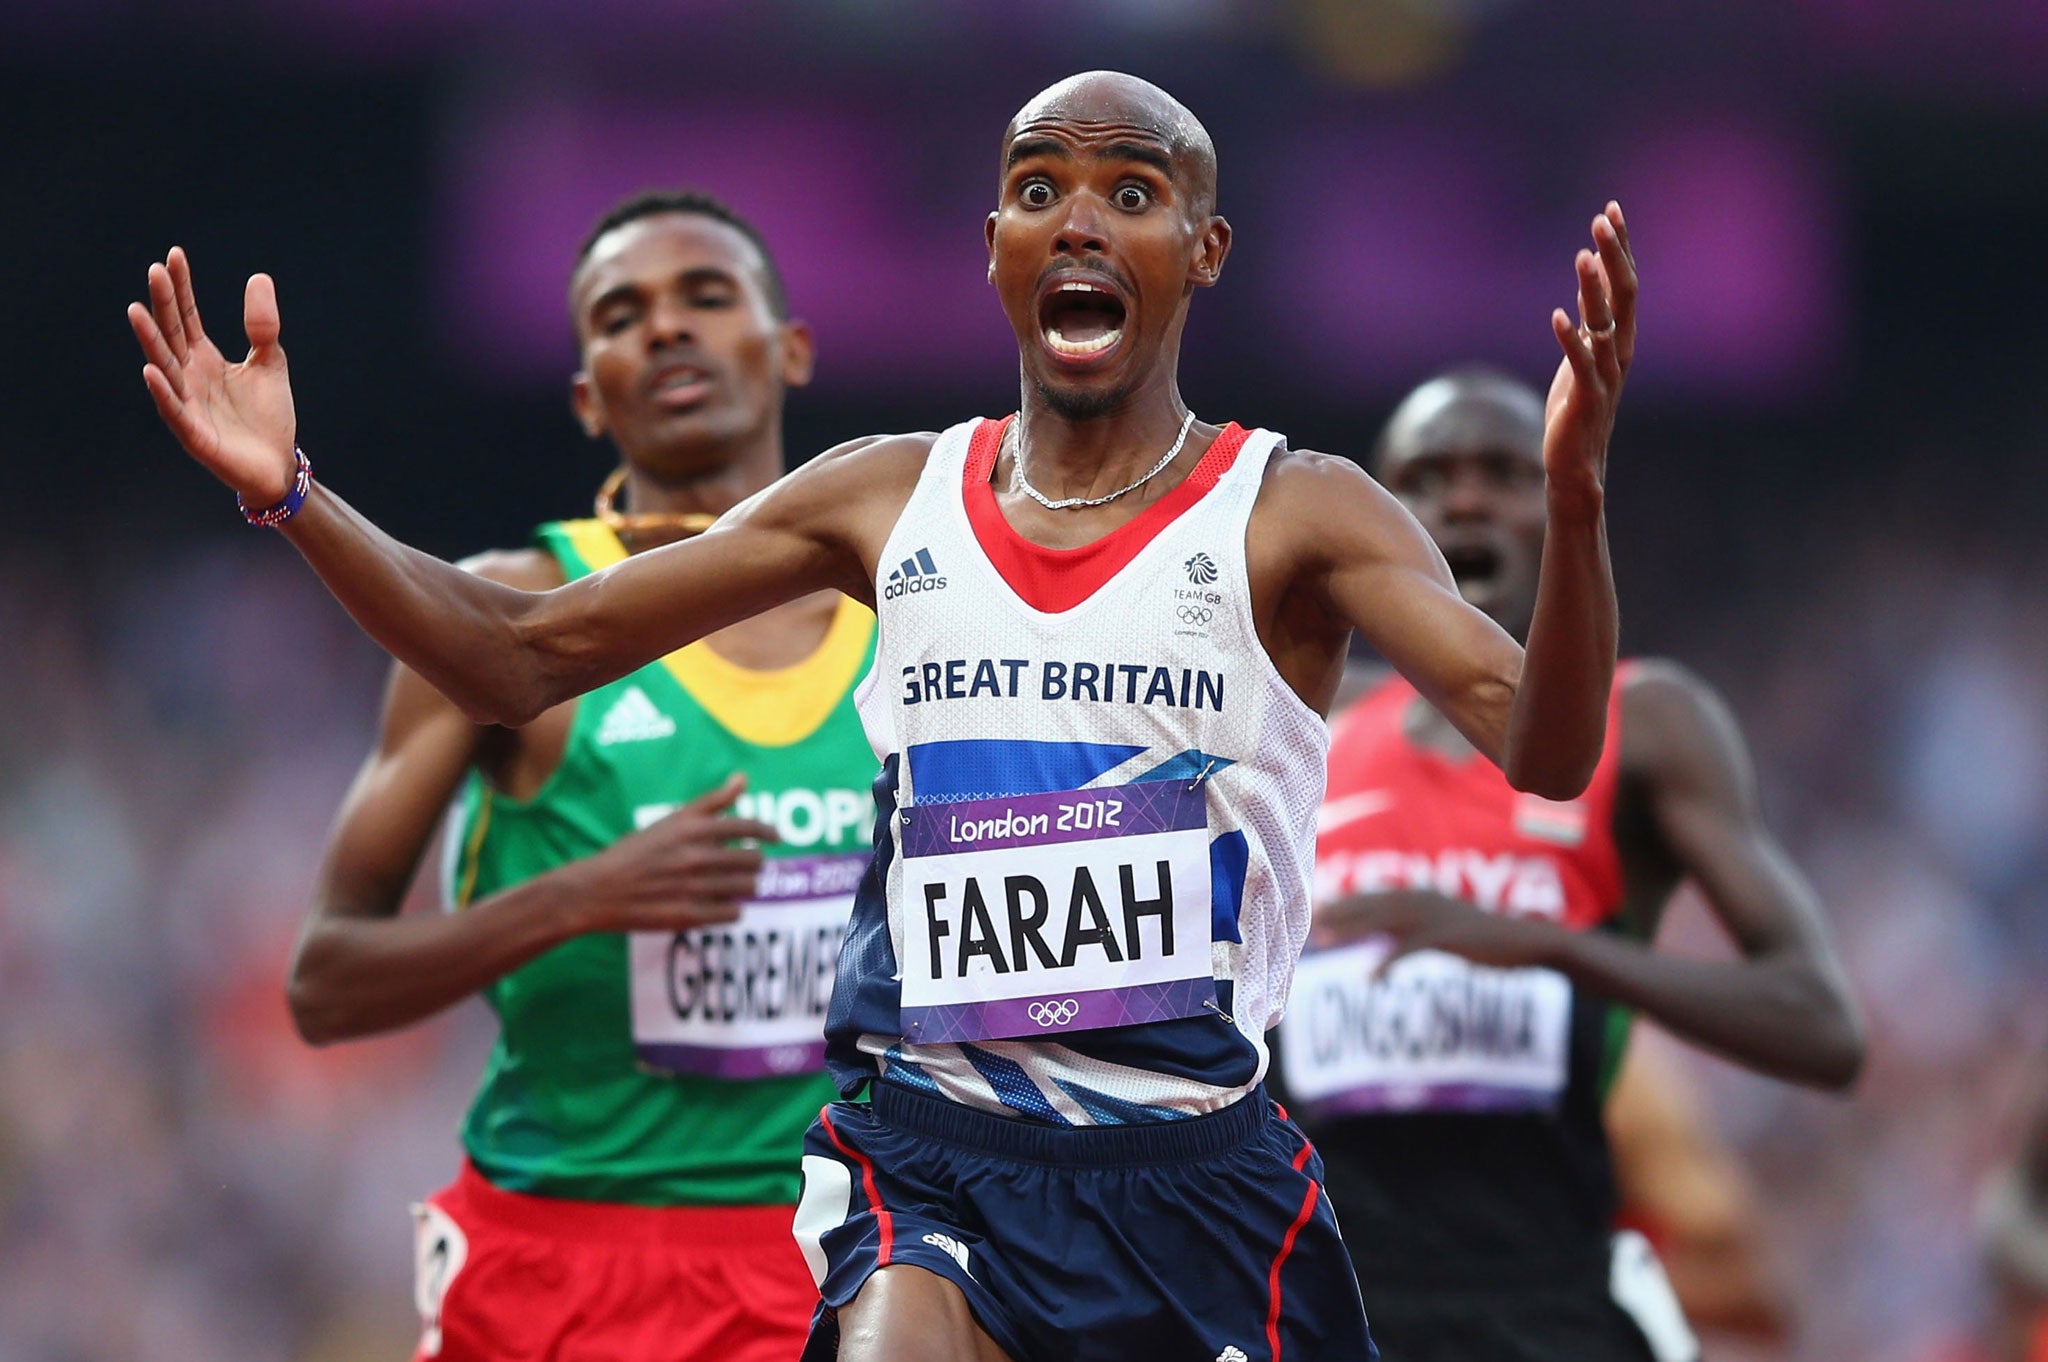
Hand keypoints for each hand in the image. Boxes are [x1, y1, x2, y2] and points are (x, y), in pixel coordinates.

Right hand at [127, 247, 298, 505]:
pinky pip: (174, 410)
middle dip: (163, 305)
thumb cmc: (268, 417)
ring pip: (164, 368)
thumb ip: (261, 326)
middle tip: (155, 271)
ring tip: (136, 310)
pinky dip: (162, 391)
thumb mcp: (270, 362)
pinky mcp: (194, 435)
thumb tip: (258, 277)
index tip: (174, 256)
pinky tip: (150, 370)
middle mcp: (189, 377)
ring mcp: (188, 404)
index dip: (181, 288)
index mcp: (204, 359)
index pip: (186, 317)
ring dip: (150, 341)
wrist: (277, 465)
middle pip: (171, 335)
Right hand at [569, 775, 779, 933]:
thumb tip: (743, 778)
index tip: (776, 837)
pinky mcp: (689, 916)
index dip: (768, 832)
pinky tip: (719, 905)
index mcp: (692, 828)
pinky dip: (732, 909)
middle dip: (753, 862)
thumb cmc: (636, 852)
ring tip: (732, 885)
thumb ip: (711, 801)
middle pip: (753, 860)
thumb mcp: (671, 821)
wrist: (597, 889)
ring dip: (745, 887)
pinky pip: (733, 914)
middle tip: (744, 865)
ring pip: (748, 888)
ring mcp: (693, 887)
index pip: (748, 826)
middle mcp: (696, 856)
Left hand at [1311, 890, 1554, 974]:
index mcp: (1421, 896)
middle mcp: (1424, 900)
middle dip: (1338, 911)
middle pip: (1371, 904)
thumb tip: (1382, 938)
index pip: (1373, 897)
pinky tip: (1369, 978)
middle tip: (1306, 920)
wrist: (1526, 942)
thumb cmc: (1482, 938)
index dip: (1343, 902)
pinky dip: (1387, 962)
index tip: (1313, 908)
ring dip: (1350, 928)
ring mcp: (1436, 916)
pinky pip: (1410, 950)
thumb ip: (1412, 930)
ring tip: (1321, 938)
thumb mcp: (1442, 930)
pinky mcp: (1449, 937)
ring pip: (1383, 920)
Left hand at [1542, 201, 1637, 512]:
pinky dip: (1570, 339)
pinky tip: (1557, 316)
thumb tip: (1590, 280)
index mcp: (1619, 339)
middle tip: (1601, 219)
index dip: (1619, 247)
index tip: (1610, 210)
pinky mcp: (1583, 397)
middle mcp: (1618, 352)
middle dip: (1613, 255)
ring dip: (1593, 287)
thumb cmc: (1576, 409)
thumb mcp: (1582, 355)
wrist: (1575, 464)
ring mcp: (1603, 374)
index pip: (1625, 283)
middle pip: (1623, 294)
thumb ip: (1590, 319)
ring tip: (1582, 254)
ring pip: (1604, 322)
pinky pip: (1580, 363)